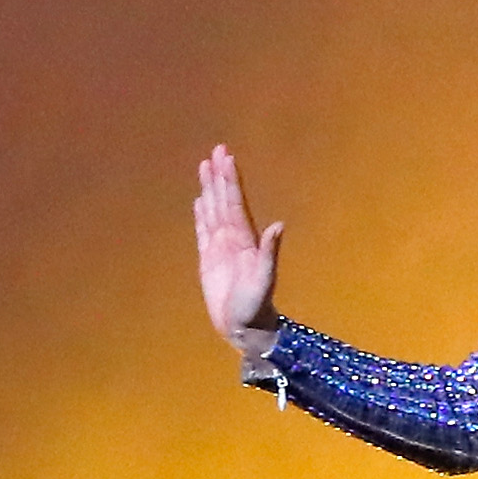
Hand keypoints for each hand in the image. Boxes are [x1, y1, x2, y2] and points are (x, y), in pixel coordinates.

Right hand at [194, 145, 284, 352]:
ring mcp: (220, 248)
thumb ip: (270, 253)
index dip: (230, 180)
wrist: (246, 328)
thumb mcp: (264, 279)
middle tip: (216, 149)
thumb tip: (278, 225)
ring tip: (204, 166)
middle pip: (223, 200)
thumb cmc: (256, 307)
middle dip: (220, 175)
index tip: (226, 157)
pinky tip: (199, 202)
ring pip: (213, 210)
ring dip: (209, 188)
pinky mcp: (208, 260)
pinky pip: (203, 231)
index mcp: (244, 239)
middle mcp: (232, 238)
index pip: (234, 202)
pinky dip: (201, 215)